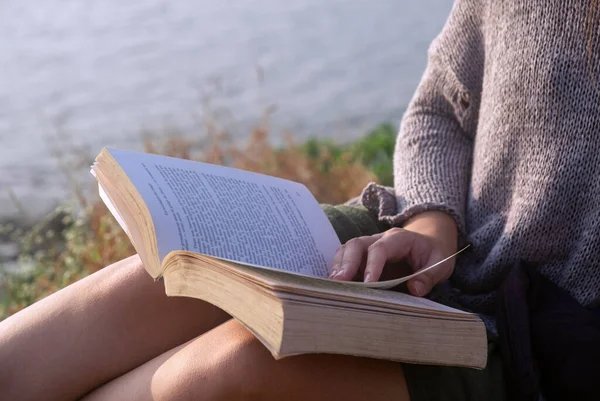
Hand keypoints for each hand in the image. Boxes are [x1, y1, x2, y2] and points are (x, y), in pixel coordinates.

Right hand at [329, 211, 457, 296]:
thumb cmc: (433, 254)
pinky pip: (346, 257)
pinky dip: (339, 269)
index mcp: (399, 239)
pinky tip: (335, 283)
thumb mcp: (440, 264)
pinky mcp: (364, 256)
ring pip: (348, 249)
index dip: (372, 265)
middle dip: (347, 263)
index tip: (368, 283)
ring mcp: (369, 246)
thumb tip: (414, 289)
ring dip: (339, 265)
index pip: (380, 248)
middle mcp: (380, 239)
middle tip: (339, 282)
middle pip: (357, 244)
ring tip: (333, 284)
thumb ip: (429, 276)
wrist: (430, 243)